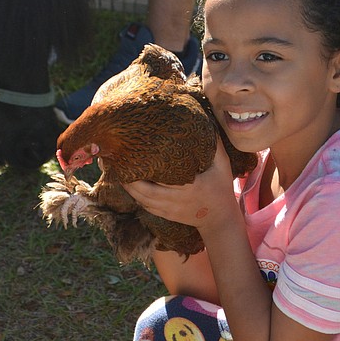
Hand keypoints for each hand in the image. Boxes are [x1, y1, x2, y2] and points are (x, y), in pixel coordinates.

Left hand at [123, 138, 238, 231]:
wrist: (219, 218)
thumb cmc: (221, 188)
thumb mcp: (222, 165)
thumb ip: (215, 145)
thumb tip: (207, 122)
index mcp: (189, 186)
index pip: (162, 178)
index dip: (145, 169)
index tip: (134, 155)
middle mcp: (176, 200)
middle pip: (144, 192)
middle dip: (128, 180)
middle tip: (117, 163)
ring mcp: (169, 210)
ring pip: (141, 200)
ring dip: (128, 188)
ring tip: (118, 173)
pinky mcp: (166, 215)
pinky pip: (145, 207)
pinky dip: (135, 197)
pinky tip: (128, 186)